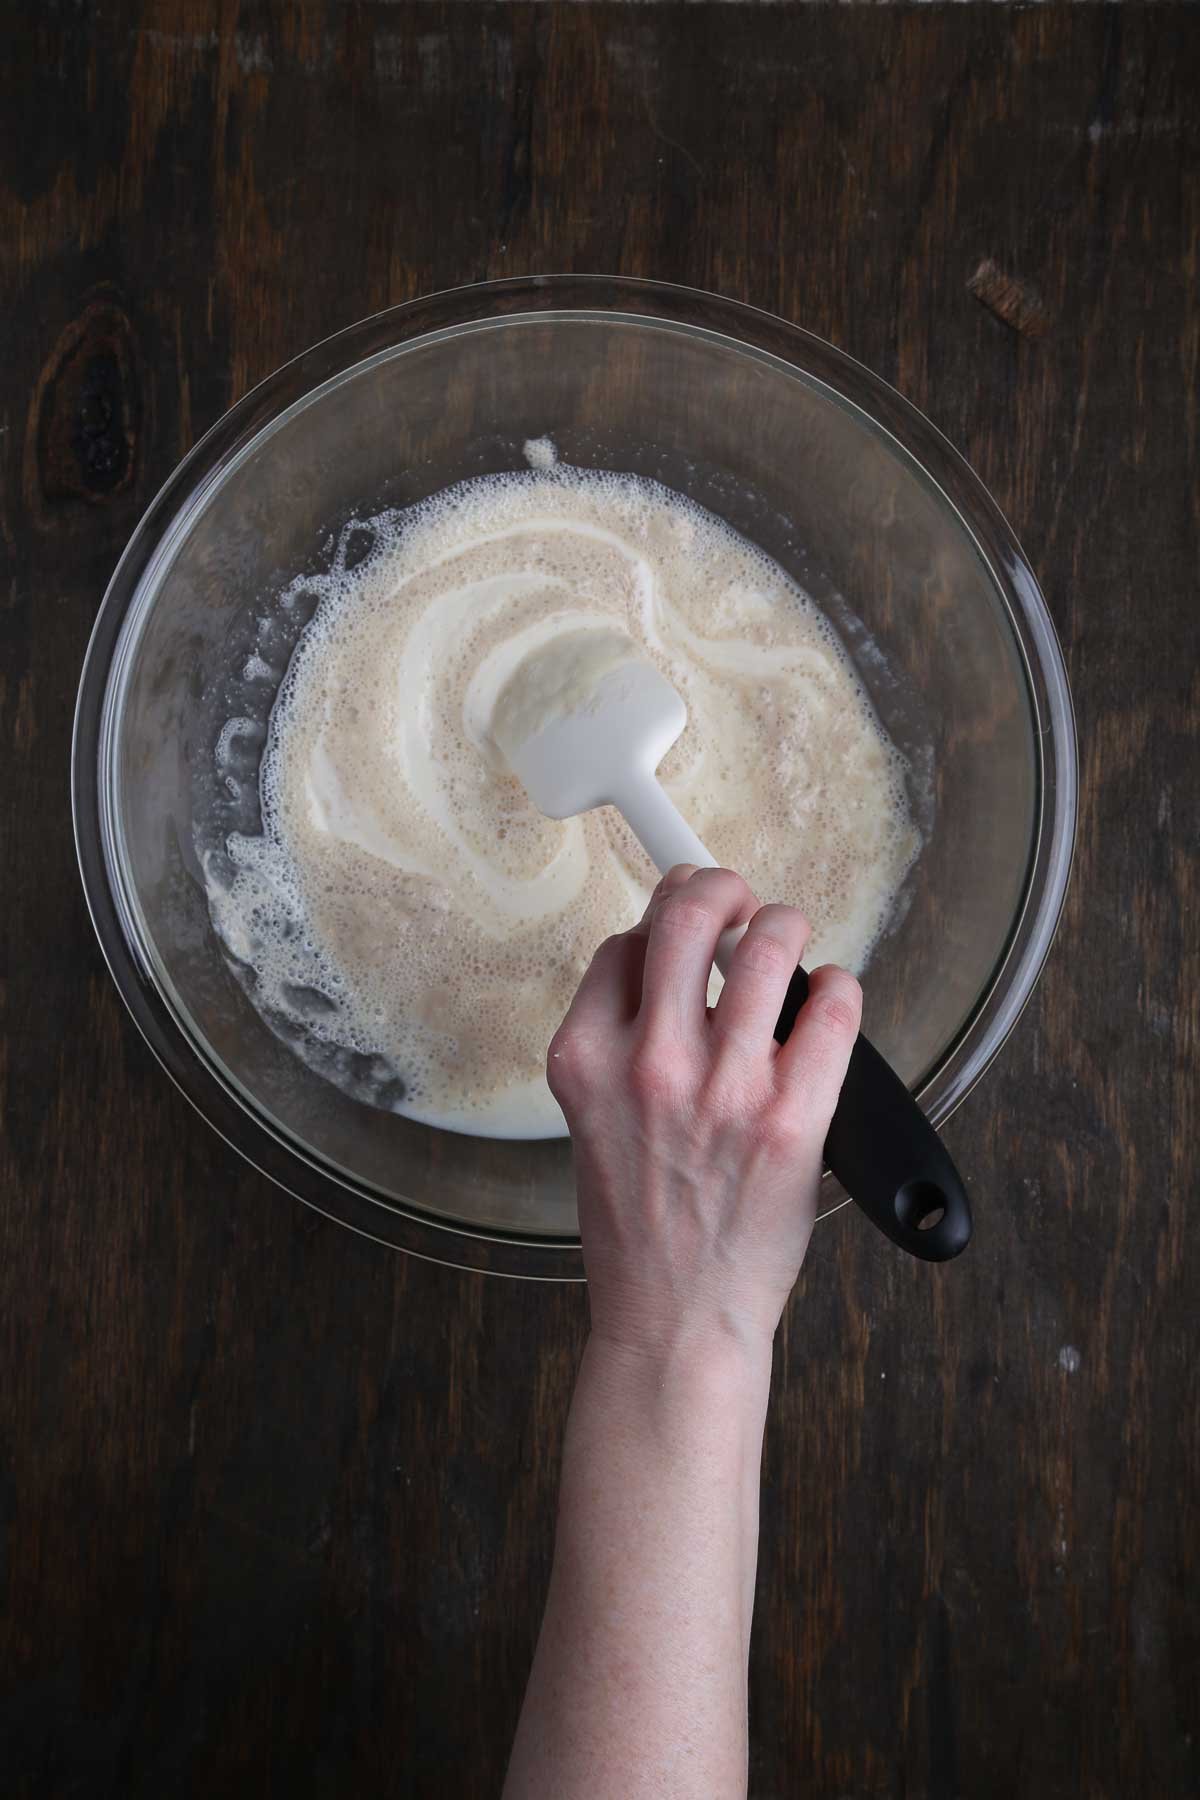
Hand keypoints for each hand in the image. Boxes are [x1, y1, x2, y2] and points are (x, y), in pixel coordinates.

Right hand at [548, 864, 861, 1359]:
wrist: (673, 1322)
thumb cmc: (640, 1230)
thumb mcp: (593, 1122)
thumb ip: (621, 1044)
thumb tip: (675, 968)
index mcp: (586, 1062)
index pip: (624, 945)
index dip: (659, 923)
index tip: (682, 920)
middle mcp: (649, 1065)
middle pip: (688, 914)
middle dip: (720, 886)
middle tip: (738, 899)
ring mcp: (723, 1090)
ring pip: (768, 944)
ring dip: (785, 925)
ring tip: (789, 937)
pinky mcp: (790, 1120)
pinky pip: (831, 1008)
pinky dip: (838, 989)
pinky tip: (830, 998)